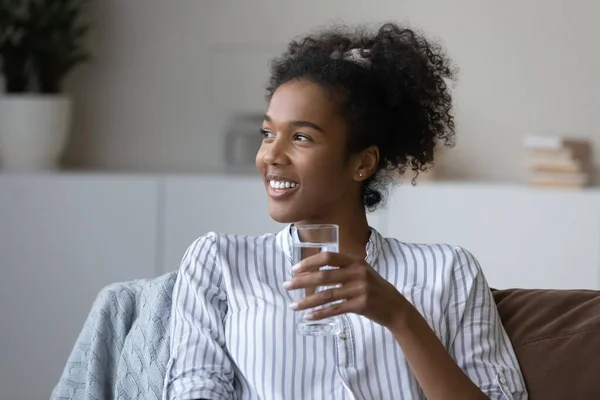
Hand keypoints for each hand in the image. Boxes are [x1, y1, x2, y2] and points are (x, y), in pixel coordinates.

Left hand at [283, 252, 408, 328]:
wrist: (396, 307)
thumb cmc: (375, 289)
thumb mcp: (363, 272)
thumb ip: (344, 268)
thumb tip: (314, 270)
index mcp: (355, 261)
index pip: (328, 257)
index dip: (309, 262)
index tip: (294, 269)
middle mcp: (357, 273)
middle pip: (323, 276)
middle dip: (301, 281)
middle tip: (286, 286)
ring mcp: (359, 289)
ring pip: (326, 295)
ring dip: (306, 301)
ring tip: (293, 305)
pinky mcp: (361, 305)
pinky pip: (335, 309)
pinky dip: (320, 313)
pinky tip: (308, 316)